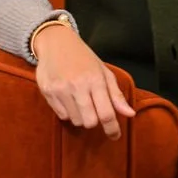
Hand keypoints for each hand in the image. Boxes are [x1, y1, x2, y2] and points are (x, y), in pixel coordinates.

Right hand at [34, 23, 135, 139]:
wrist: (56, 42)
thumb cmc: (84, 58)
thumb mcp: (103, 72)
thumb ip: (116, 95)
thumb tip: (130, 114)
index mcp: (95, 80)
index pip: (106, 113)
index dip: (112, 129)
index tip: (115, 136)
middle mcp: (78, 85)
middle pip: (90, 122)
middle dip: (94, 122)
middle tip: (94, 111)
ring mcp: (61, 89)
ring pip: (75, 120)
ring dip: (80, 116)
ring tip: (80, 101)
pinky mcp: (47, 92)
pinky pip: (61, 115)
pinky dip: (67, 112)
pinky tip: (68, 98)